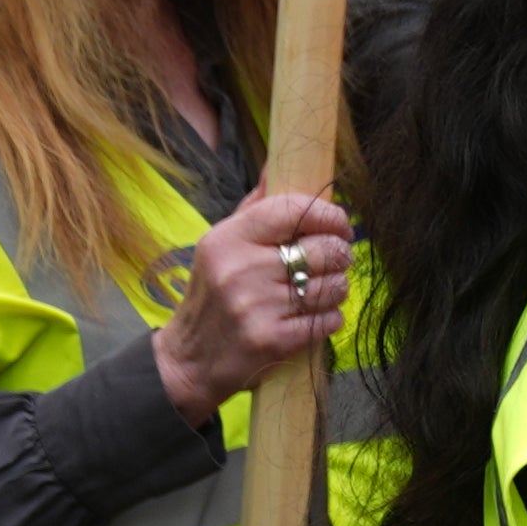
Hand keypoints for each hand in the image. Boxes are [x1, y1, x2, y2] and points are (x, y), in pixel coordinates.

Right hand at [154, 188, 353, 410]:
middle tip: (327, 264)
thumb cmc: (212, 295)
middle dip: (338, 256)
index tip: (338, 226)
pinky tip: (308, 319)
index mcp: (228, 239)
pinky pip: (330, 319)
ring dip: (335, 289)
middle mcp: (240, 269)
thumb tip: (278, 164)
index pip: (295, 209)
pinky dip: (328, 319)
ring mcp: (256, 306)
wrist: (188, 360)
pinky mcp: (272, 339)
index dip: (330, 215)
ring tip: (314, 293)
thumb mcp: (220, 246)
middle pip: (326, 249)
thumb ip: (254, 208)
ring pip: (334, 285)